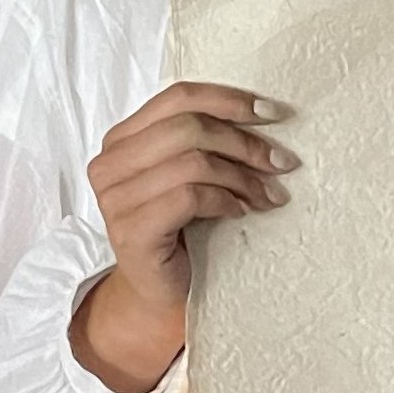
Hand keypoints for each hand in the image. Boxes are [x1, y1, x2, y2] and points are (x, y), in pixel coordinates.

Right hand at [71, 82, 297, 392]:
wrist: (162, 296)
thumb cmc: (185, 233)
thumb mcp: (195, 177)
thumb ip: (207, 143)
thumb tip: (267, 116)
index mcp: (122, 139)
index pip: (178, 97)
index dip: (229, 100)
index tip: (274, 114)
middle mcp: (110, 164)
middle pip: (189, 127)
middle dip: (245, 143)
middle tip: (283, 163)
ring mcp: (115, 199)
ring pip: (192, 161)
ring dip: (243, 177)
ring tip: (270, 195)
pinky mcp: (131, 231)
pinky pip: (189, 196)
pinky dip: (225, 201)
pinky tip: (243, 213)